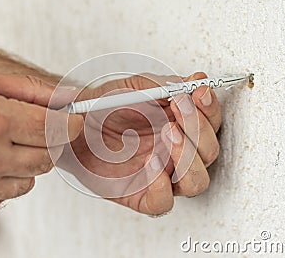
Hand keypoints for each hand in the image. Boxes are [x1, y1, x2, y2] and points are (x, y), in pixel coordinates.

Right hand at [0, 69, 82, 220]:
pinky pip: (6, 196)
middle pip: (48, 157)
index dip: (70, 123)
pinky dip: (3, 181)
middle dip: (47, 141)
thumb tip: (69, 96)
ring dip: (24, 163)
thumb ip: (32, 90)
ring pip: (30, 180)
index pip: (55, 129)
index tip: (73, 121)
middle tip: (29, 128)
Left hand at [66, 72, 220, 214]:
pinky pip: (163, 203)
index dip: (210, 109)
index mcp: (179, 126)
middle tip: (178, 107)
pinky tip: (151, 162)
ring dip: (188, 157)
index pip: (211, 124)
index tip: (198, 92)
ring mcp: (162, 175)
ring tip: (167, 132)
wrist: (74, 127)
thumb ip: (164, 85)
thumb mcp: (133, 88)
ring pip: (197, 182)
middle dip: (199, 129)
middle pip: (209, 153)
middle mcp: (176, 153)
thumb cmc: (104, 108)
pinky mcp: (142, 195)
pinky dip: (163, 187)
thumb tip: (197, 80)